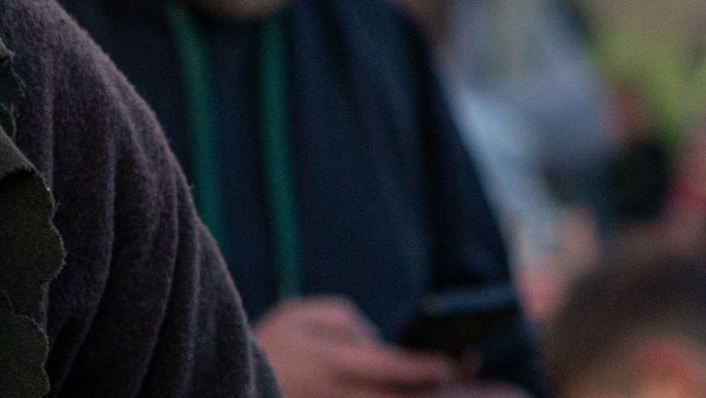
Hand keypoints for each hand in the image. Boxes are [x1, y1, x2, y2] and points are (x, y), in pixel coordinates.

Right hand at [254, 297, 456, 397]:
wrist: (231, 385)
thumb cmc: (270, 345)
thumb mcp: (300, 315)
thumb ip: (345, 320)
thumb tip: (377, 339)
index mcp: (330, 364)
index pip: (390, 368)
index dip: (425, 368)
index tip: (450, 363)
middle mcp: (338, 397)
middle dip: (440, 395)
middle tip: (474, 384)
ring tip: (461, 390)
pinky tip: (417, 394)